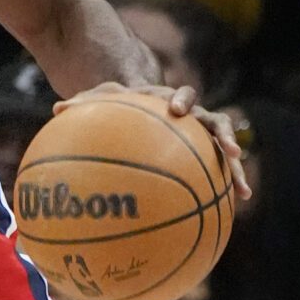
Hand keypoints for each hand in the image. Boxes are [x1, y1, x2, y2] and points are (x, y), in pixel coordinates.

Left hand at [55, 81, 250, 198]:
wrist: (146, 108)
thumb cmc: (123, 107)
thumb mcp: (105, 102)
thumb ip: (86, 103)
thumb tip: (56, 108)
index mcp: (171, 101)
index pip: (181, 95)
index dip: (181, 101)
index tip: (177, 112)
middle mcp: (194, 117)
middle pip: (215, 121)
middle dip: (223, 135)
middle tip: (227, 149)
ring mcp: (203, 135)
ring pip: (225, 148)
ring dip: (235, 167)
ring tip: (243, 189)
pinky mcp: (208, 153)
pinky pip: (221, 170)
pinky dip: (229, 185)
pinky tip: (237, 204)